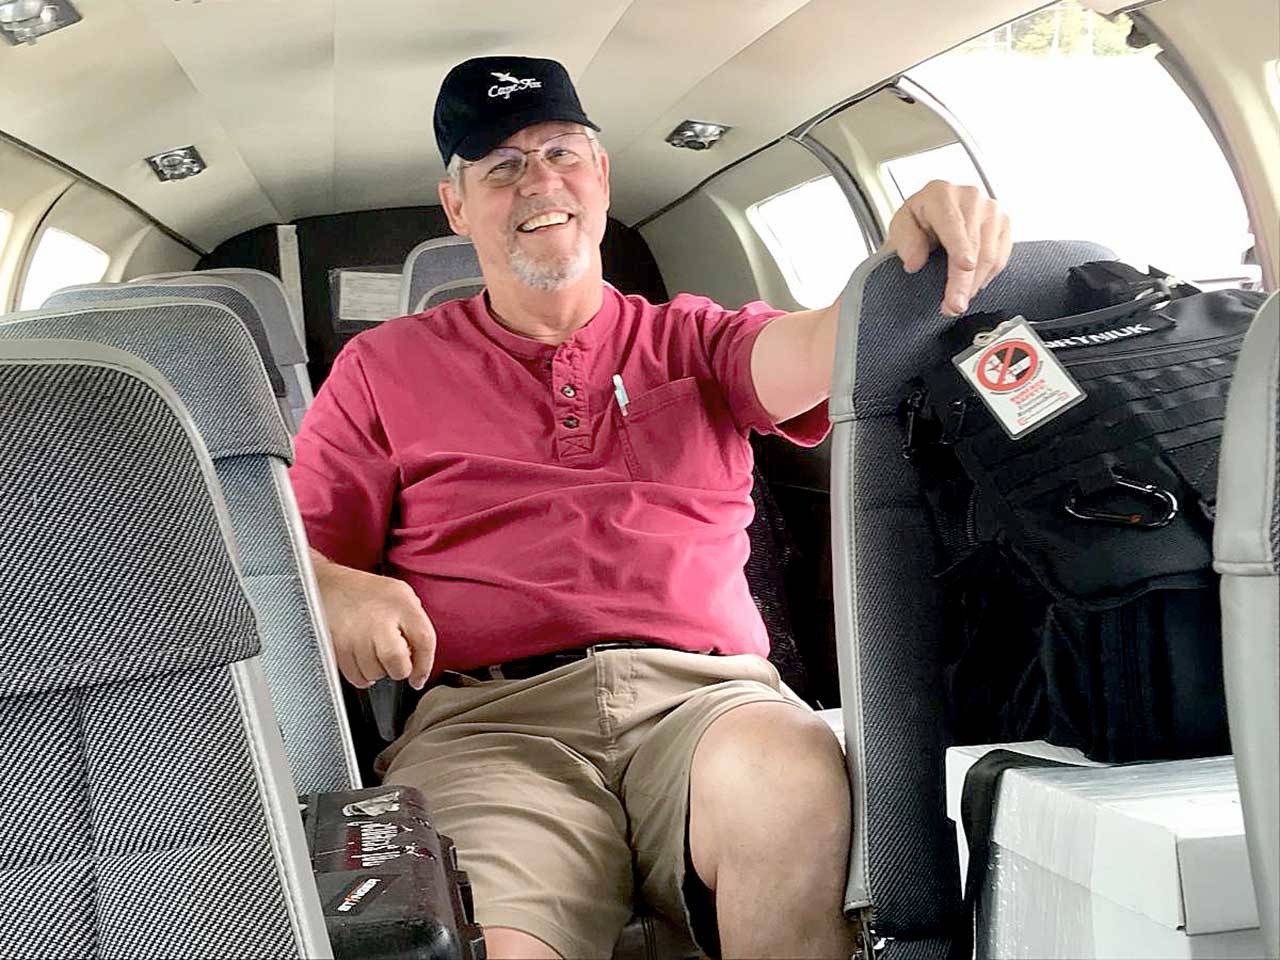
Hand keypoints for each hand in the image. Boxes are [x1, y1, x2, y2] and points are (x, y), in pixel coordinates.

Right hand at [310, 550, 436, 689]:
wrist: (328, 585)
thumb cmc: (366, 591)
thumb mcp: (401, 594)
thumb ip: (415, 621)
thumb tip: (419, 655)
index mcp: (401, 603)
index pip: (424, 640)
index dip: (425, 665)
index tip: (419, 677)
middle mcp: (379, 618)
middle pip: (397, 662)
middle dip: (399, 669)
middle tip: (396, 662)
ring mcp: (355, 634)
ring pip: (374, 673)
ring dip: (379, 671)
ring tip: (375, 654)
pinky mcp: (337, 646)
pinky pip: (355, 676)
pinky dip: (362, 676)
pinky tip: (363, 661)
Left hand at [884, 180, 1011, 316]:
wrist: (933, 218)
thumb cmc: (918, 222)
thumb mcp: (900, 228)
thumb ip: (905, 241)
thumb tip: (915, 262)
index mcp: (940, 193)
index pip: (952, 222)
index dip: (960, 245)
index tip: (965, 265)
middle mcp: (970, 196)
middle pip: (973, 244)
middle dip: (963, 280)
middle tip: (954, 306)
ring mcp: (991, 209)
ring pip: (990, 254)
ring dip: (974, 285)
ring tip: (958, 302)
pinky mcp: (1004, 224)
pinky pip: (1000, 258)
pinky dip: (986, 278)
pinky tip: (971, 287)